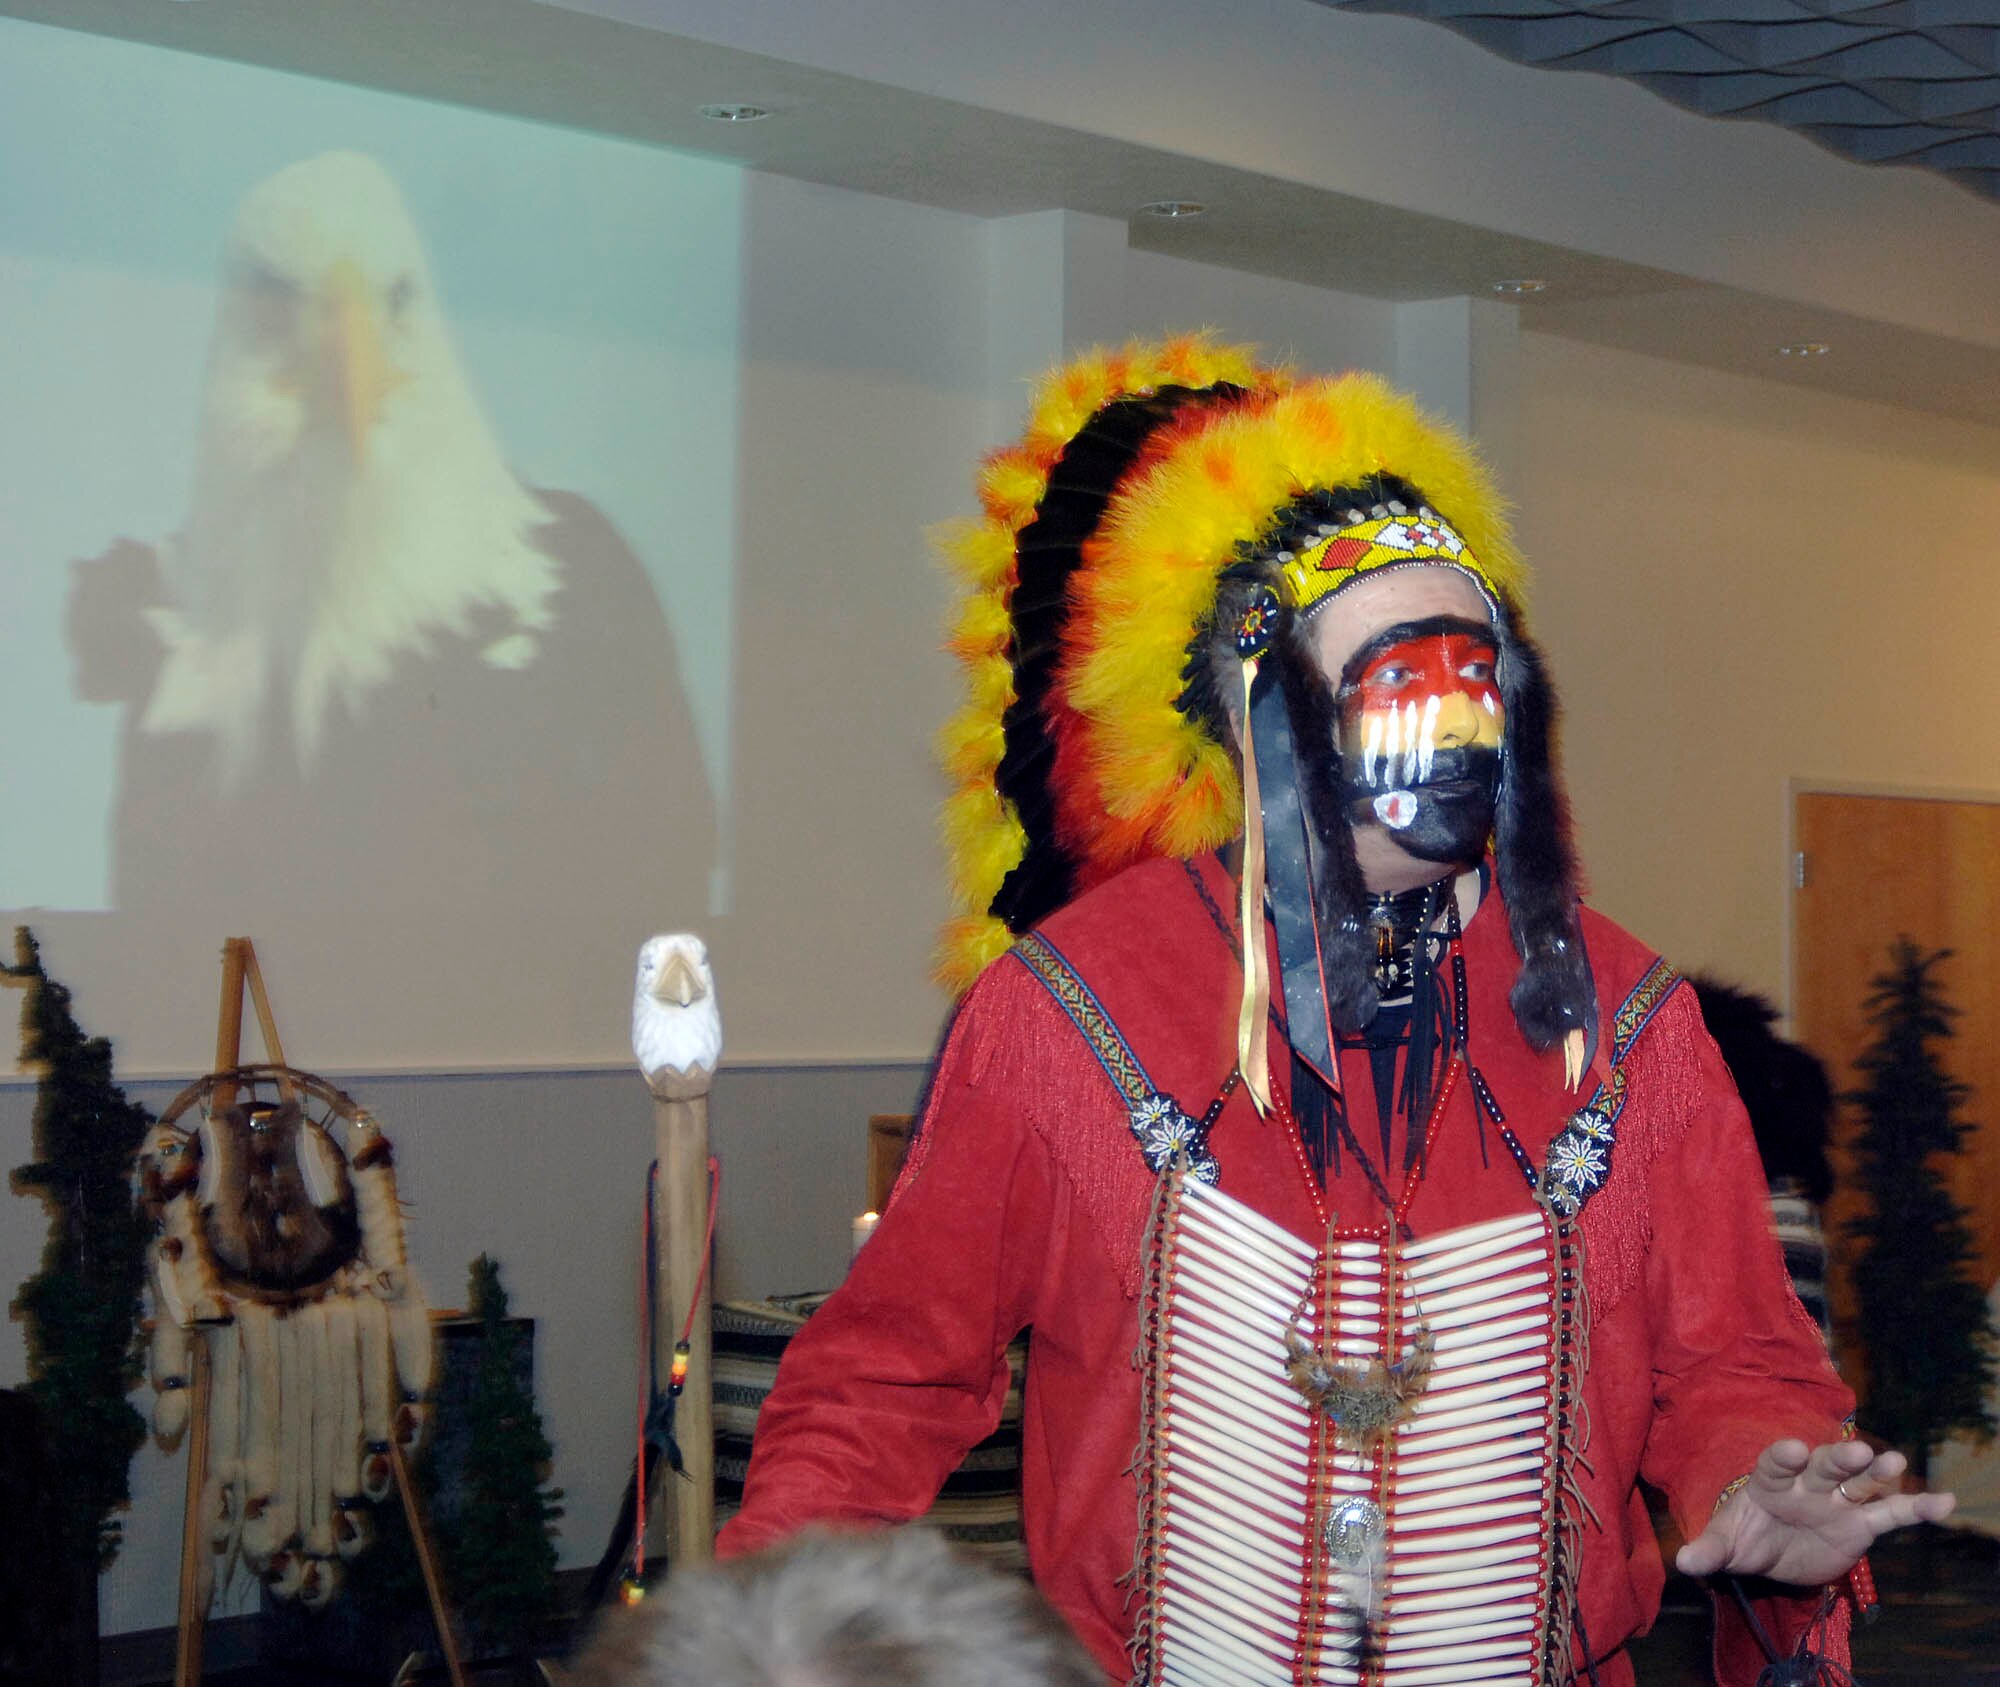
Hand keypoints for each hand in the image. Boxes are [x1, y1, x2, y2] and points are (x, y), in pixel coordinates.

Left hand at [1676, 1438, 1955, 1585]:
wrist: (1770, 1552)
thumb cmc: (1745, 1539)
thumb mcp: (1725, 1546)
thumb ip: (1709, 1551)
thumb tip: (1683, 1561)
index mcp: (1769, 1482)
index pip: (1775, 1463)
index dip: (1785, 1456)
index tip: (1796, 1450)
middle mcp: (1806, 1484)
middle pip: (1824, 1467)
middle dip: (1839, 1459)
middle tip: (1857, 1450)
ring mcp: (1836, 1502)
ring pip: (1859, 1482)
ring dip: (1877, 1472)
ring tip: (1896, 1461)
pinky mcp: (1860, 1524)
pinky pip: (1889, 1514)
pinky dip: (1915, 1508)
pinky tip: (1942, 1504)